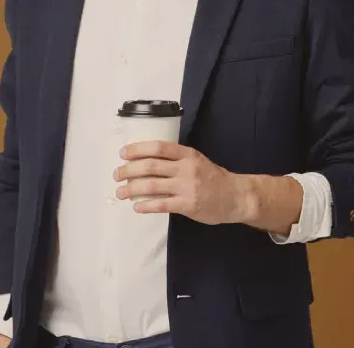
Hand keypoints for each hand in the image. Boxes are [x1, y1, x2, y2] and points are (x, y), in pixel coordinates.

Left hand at [112, 140, 253, 224]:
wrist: (236, 197)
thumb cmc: (213, 178)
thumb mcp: (197, 160)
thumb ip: (176, 160)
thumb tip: (145, 161)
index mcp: (188, 154)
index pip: (158, 147)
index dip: (137, 149)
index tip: (123, 153)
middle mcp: (186, 169)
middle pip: (150, 166)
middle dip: (128, 170)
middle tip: (116, 174)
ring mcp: (187, 187)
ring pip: (151, 185)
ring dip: (131, 188)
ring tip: (120, 192)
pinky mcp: (188, 205)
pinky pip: (161, 204)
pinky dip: (145, 205)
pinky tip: (136, 206)